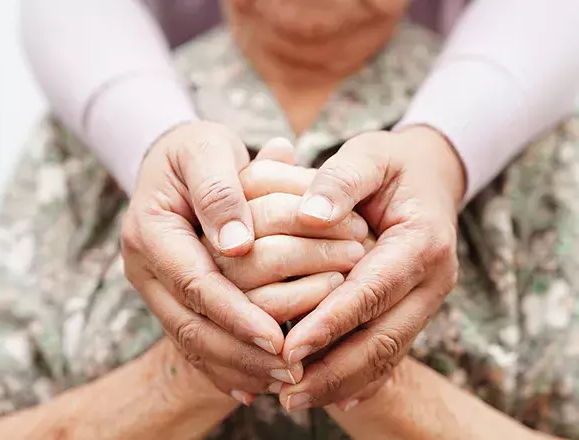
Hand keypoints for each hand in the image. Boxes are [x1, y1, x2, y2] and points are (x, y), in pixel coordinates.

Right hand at [121, 124, 364, 402]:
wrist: (174, 158)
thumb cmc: (196, 149)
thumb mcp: (206, 150)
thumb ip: (220, 191)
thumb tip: (237, 244)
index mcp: (149, 231)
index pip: (194, 283)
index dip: (235, 314)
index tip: (276, 340)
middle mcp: (145, 268)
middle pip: (190, 325)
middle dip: (240, 353)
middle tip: (291, 371)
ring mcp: (155, 287)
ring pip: (192, 342)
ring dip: (238, 366)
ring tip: (284, 382)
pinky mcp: (170, 299)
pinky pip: (194, 341)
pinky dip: (225, 365)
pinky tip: (256, 385)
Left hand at [272, 126, 464, 410]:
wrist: (427, 175)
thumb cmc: (389, 163)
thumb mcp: (368, 154)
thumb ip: (340, 180)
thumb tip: (311, 216)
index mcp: (421, 241)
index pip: (372, 290)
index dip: (332, 321)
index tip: (290, 348)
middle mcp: (432, 279)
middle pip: (384, 338)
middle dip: (334, 370)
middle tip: (287, 395)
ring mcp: (426, 300)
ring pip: (386, 354)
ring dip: (341, 382)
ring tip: (295, 401)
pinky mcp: (413, 311)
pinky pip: (390, 352)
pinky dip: (360, 378)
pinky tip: (330, 399)